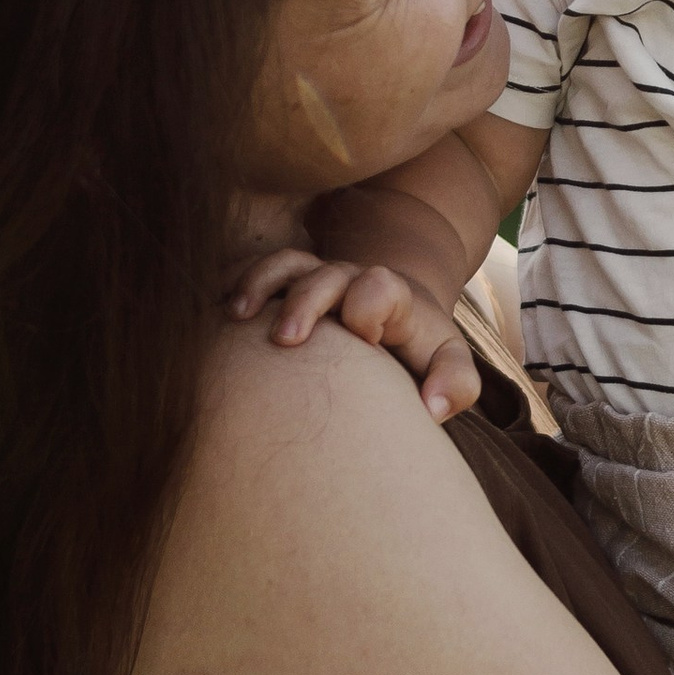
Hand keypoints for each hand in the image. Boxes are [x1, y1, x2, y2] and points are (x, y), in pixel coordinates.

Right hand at [225, 244, 480, 423]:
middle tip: (286, 341)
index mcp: (391, 298)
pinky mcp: (286, 283)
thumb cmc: (417, 347)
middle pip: (326, 275)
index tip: (362, 339)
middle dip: (306, 302)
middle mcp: (349, 281)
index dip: (368, 306)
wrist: (392, 307)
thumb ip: (455, 382)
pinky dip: (237, 282)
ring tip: (237, 315)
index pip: (379, 287)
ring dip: (261, 284)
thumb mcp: (448, 361)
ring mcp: (315, 279)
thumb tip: (432, 409)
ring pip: (286, 265)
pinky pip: (258, 270)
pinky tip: (218, 310)